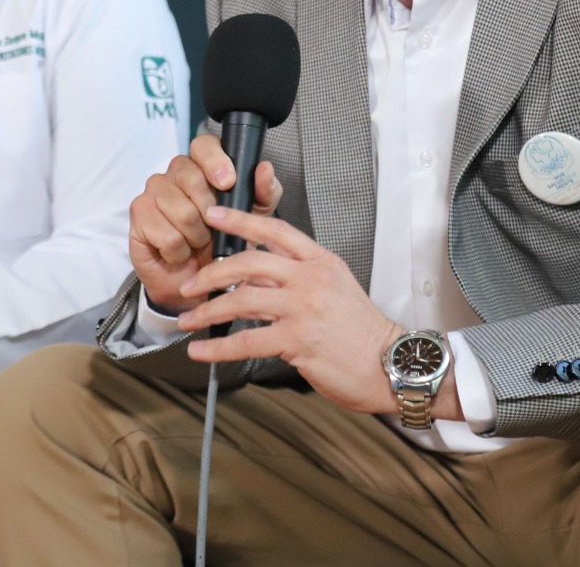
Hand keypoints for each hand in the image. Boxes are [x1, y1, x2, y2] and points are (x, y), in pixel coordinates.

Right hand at [129, 133, 282, 313]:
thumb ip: (263, 193)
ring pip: (181, 210)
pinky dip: (178, 250)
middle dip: (209, 212)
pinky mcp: (139, 213)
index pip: (204, 146)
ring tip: (195, 242)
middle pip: (191, 177)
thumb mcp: (253, 219)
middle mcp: (176, 172)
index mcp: (204, 165)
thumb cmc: (223, 243)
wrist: (199, 282)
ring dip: (195, 236)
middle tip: (212, 229)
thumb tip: (264, 169)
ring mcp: (154, 190)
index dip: (215, 161)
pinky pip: (165, 233)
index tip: (227, 183)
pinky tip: (178, 251)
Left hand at [176, 204, 447, 415]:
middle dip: (211, 272)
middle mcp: (311, 279)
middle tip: (189, 284)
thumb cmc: (362, 333)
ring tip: (188, 320)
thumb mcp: (335, 289)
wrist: (391, 365)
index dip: (241, 220)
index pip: (275, 230)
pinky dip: (218, 347)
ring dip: (207, 311)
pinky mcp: (298, 340)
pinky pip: (246, 340)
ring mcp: (304, 308)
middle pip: (249, 262)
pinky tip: (202, 351)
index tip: (214, 214)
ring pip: (241, 300)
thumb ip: (297, 277)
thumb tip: (253, 276)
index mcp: (321, 262)